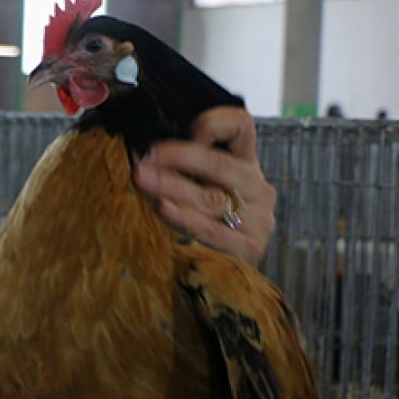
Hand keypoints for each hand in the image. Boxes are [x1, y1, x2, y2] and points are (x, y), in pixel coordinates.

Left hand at [132, 106, 275, 266]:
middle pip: (221, 164)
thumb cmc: (201, 223)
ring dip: (172, 186)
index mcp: (245, 164)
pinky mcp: (251, 249)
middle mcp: (257, 188)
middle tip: (145, 158)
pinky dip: (186, 218)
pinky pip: (214, 230)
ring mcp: (259, 220)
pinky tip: (164, 208)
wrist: (222, 276)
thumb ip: (180, 169)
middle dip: (178, 158)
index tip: (187, 129)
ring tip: (142, 180)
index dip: (215, 122)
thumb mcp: (195, 188)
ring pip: (213, 198)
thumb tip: (139, 154)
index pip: (241, 126)